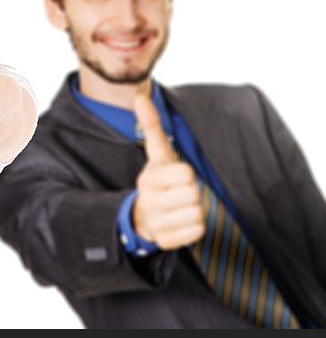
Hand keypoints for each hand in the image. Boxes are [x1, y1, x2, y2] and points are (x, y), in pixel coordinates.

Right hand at [131, 95, 205, 249]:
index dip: (184, 174)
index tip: (173, 177)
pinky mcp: (166, 242)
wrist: (141, 217)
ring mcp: (156, 223)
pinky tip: (179, 224)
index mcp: (148, 180)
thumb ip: (150, 125)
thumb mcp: (156, 155)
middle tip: (177, 194)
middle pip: (193, 195)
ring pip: (197, 215)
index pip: (185, 174)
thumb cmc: (157, 182)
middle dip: (190, 194)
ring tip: (178, 209)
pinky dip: (192, 229)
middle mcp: (149, 202)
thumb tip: (139, 95)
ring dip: (193, 212)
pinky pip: (196, 232)